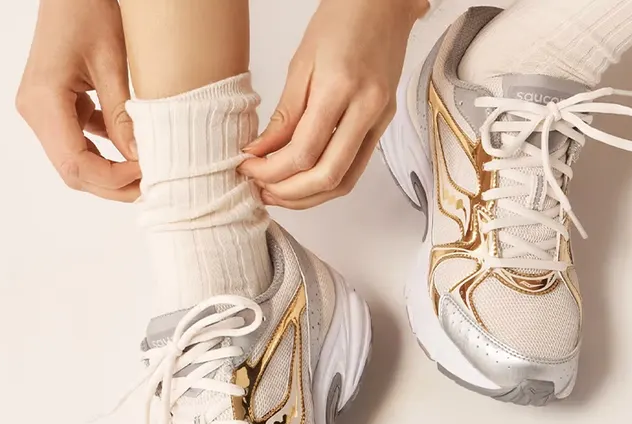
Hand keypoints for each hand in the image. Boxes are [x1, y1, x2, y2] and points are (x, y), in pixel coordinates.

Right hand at [16, 0, 140, 201]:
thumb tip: (141, 160)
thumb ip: (123, 114)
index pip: (75, 164)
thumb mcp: (112, 60)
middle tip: (153, 186)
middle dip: (113, 184)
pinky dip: (105, 150)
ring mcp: (41, 109)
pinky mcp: (53, 104)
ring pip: (75, 160)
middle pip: (73, 170)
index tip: (148, 176)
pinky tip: (133, 147)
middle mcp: (34, 110)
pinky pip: (78, 139)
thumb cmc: (88, 8)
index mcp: (43, 100)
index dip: (113, 180)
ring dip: (110, 171)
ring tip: (147, 172)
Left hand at [239, 0, 426, 208]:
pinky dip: (327, 182)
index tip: (248, 168)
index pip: (304, 151)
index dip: (271, 170)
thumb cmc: (342, 21)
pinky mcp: (383, 126)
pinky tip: (303, 179)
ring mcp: (380, 120)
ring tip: (278, 192)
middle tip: (260, 189)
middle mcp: (367, 109)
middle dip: (289, 192)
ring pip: (345, 181)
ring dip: (309, 196)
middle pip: (327, 176)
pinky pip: (355, 168)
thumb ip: (284, 114)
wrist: (383, 6)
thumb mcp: (301, 63)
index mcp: (341, 88)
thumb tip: (260, 151)